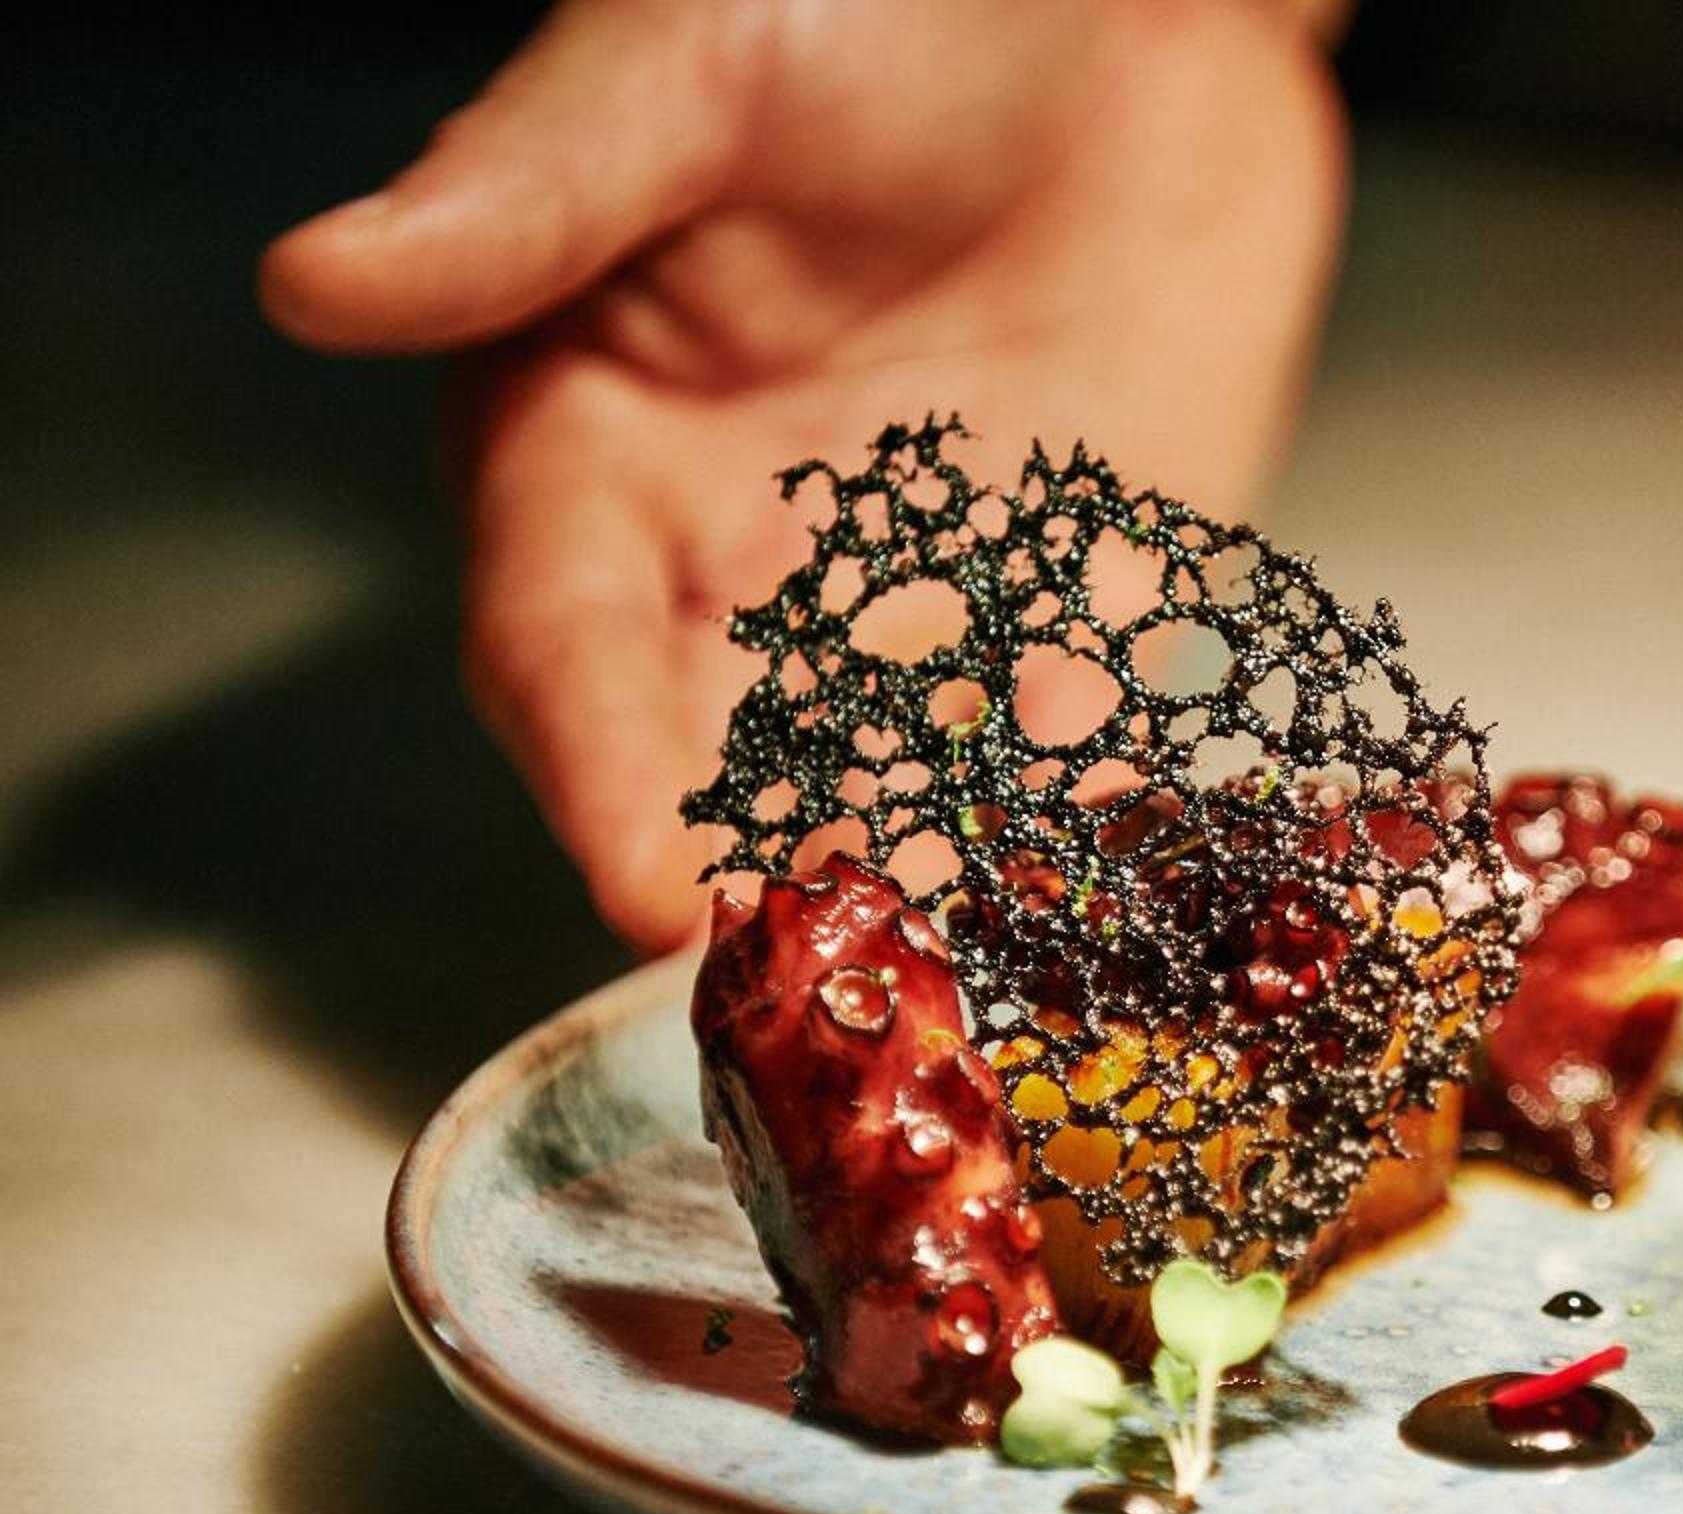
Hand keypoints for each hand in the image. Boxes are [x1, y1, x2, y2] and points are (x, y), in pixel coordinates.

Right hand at [259, 0, 1347, 949]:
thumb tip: (321, 282)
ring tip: (941, 982)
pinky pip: (1064, 752)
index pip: (565, 640)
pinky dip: (1072, 833)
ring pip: (886, 787)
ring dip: (909, 886)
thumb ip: (535, 195)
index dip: (596, 769)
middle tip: (802, 975)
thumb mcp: (688, 65)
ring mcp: (915, 597)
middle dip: (749, 872)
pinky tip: (1091, 910)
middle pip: (715, 758)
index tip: (643, 884)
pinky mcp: (1073, 603)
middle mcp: (742, 552)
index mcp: (598, 439)